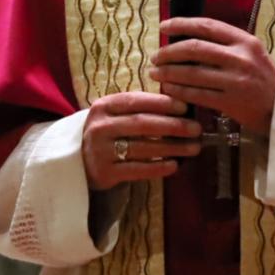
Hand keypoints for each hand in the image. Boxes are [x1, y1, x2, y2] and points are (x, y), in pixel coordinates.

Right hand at [82, 91, 199, 190]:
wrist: (78, 161)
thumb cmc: (107, 133)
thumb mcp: (115, 115)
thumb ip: (139, 108)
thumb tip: (180, 106)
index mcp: (103, 106)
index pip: (136, 101)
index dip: (162, 103)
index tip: (185, 107)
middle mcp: (99, 127)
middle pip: (142, 124)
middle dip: (173, 126)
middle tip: (196, 129)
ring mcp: (100, 151)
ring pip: (142, 148)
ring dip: (172, 147)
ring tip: (193, 147)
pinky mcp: (104, 173)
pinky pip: (137, 170)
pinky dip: (158, 167)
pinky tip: (175, 165)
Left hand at [151, 17, 274, 134]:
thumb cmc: (261, 77)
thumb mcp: (250, 52)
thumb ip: (224, 43)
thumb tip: (185, 36)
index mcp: (245, 41)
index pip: (207, 26)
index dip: (181, 24)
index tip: (163, 26)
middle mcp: (241, 58)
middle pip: (194, 48)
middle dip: (169, 52)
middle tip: (155, 56)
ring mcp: (236, 81)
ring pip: (192, 72)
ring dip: (168, 72)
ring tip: (155, 72)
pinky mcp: (231, 102)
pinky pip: (196, 94)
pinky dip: (178, 91)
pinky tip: (168, 88)